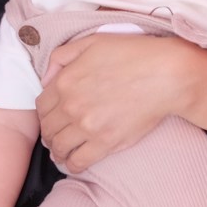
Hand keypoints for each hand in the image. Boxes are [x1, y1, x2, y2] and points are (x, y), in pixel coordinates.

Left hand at [36, 34, 206, 172]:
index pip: (41, 105)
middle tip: (55, 136)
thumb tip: (46, 79)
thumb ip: (62, 56)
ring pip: (59, 147)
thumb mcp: (92, 42)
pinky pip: (79, 161)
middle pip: (48, 128)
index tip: (51, 117)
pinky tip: (74, 163)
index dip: (45, 113)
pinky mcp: (105, 142)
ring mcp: (88, 126)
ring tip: (62, 152)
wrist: (165, 75)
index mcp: (66, 81)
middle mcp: (71, 106)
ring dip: (58, 151)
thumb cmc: (133, 54)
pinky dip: (72, 164)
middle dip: (49, 133)